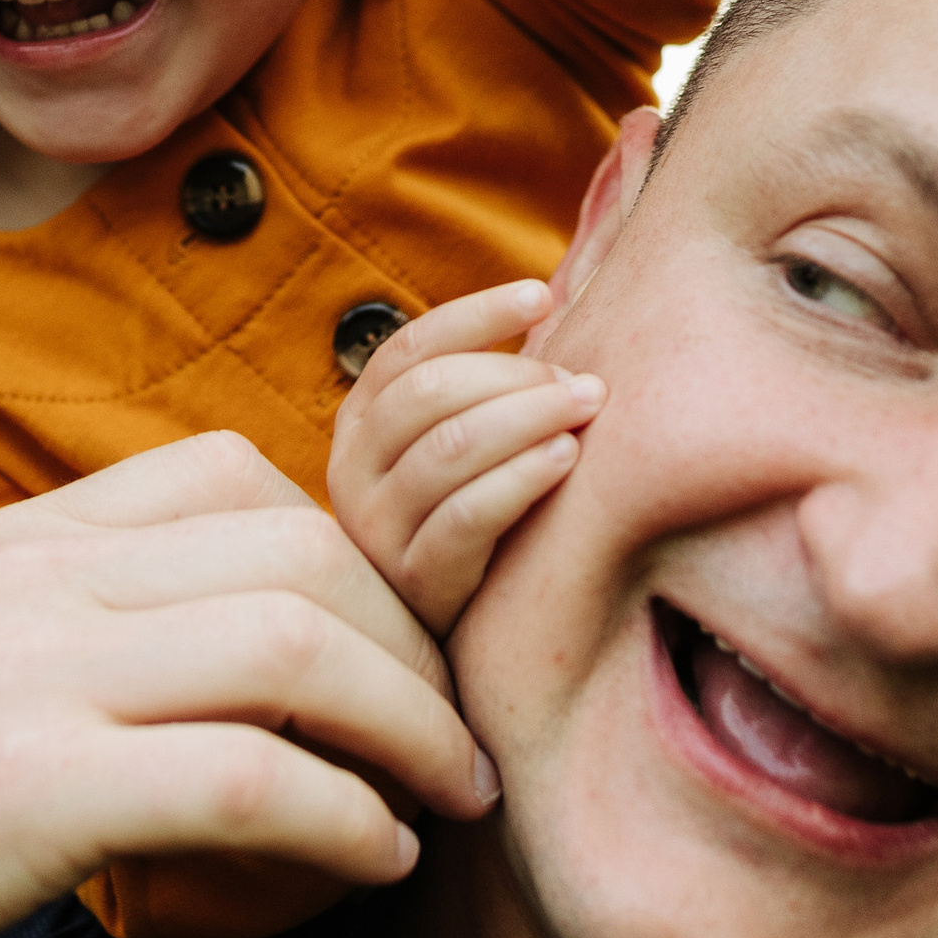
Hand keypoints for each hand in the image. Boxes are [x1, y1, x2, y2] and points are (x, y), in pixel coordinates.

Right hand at [0, 433, 493, 937]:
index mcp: (17, 539)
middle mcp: (31, 579)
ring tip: (452, 798)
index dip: (360, 553)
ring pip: (297, 643)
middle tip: (462, 738)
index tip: (403, 647)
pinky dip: (347, 820)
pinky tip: (376, 862)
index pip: (241, 475)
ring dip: (412, 725)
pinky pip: (250, 780)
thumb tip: (214, 661)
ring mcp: (26, 677)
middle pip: (304, 548)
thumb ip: (68, 632)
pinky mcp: (26, 796)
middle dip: (417, 641)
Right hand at [329, 279, 604, 636]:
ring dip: (528, 416)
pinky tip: (566, 458)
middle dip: (515, 373)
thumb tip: (552, 299)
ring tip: (585, 407)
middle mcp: (351, 470)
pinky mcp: (416, 583)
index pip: (409, 347)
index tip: (541, 294)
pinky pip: (467, 516)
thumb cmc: (467, 520)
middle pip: (429, 392)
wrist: (440, 643)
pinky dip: (521, 476)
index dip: (476, 314)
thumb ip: (478, 389)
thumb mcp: (451, 451)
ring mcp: (377, 529)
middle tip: (581, 381)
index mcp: (359, 423)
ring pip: (449, 448)